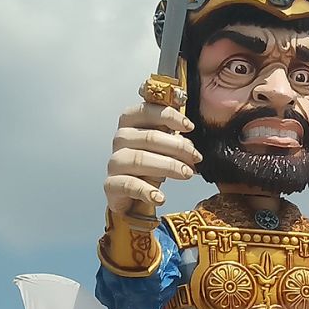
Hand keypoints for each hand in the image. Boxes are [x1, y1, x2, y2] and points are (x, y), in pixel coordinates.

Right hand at [104, 80, 201, 216]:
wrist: (134, 195)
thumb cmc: (153, 163)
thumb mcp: (165, 142)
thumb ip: (172, 127)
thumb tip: (186, 119)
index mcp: (131, 122)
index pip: (146, 110)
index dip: (169, 116)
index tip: (190, 127)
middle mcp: (120, 139)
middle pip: (149, 137)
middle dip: (177, 146)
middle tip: (196, 157)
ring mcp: (114, 161)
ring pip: (140, 159)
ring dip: (168, 166)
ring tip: (187, 173)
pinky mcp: (112, 184)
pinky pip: (129, 185)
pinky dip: (147, 191)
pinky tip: (161, 198)